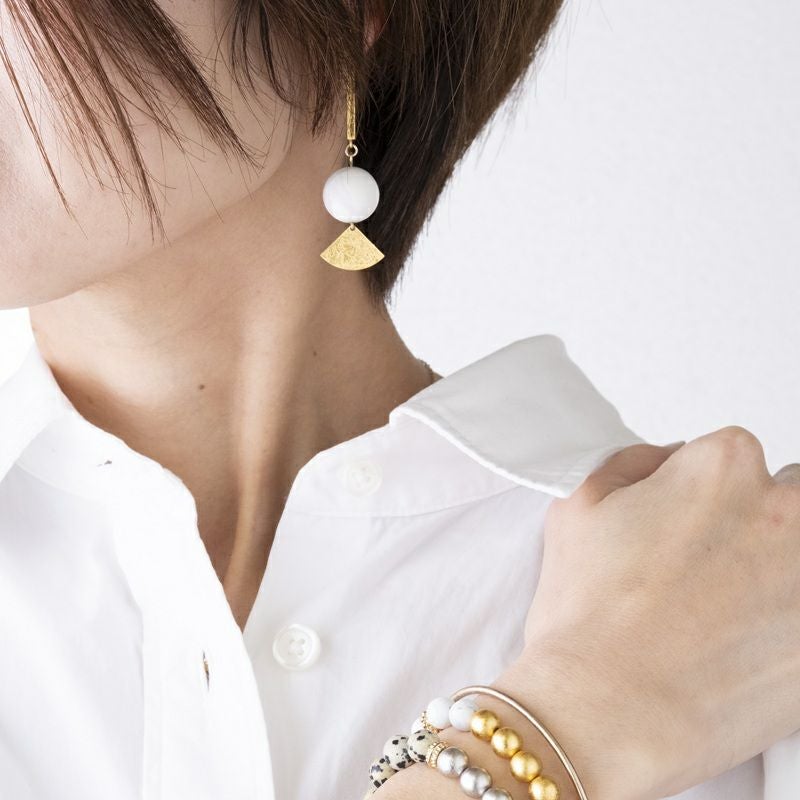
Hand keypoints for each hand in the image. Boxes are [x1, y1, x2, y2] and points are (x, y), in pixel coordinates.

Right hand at [498, 427, 799, 799]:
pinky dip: (783, 625)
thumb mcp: (579, 505)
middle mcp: (784, 512)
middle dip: (754, 525)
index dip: (701, 494)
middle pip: (788, 498)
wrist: (604, 711)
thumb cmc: (588, 616)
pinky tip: (743, 649)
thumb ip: (634, 463)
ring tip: (729, 612)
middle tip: (708, 571)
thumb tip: (667, 460)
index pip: (732, 455)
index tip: (684, 527)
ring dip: (777, 571)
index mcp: (720, 467)